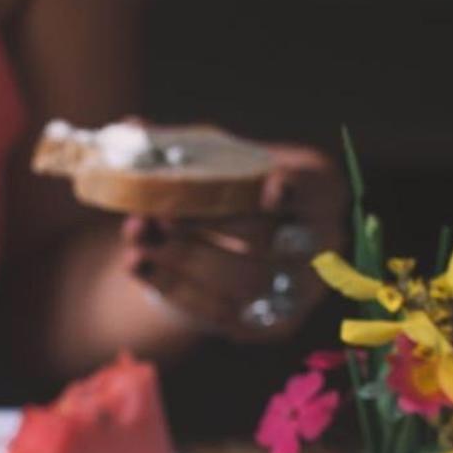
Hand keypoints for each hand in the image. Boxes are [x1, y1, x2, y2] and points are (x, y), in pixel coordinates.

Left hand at [118, 145, 346, 339]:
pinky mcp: (272, 324)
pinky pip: (225, 312)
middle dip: (213, 225)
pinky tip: (138, 265)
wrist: (224, 248)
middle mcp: (323, 240)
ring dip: (185, 260)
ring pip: (246, 280)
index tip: (271, 184)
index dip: (298, 188)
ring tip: (136, 241)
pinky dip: (176, 289)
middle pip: (271, 236)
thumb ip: (173, 146)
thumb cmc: (222, 192)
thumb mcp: (206, 161)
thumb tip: (129, 128)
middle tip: (161, 215)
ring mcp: (302, 288)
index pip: (315, 188)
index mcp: (320, 189)